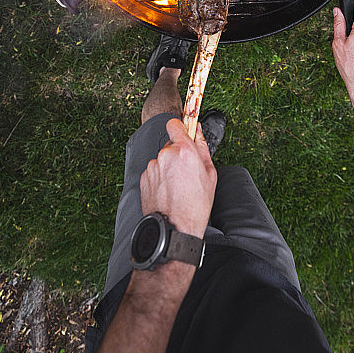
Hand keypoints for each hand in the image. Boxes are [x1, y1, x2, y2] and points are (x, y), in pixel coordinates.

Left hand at [140, 118, 216, 237]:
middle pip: (170, 145)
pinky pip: (154, 172)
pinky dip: (159, 178)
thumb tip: (197, 130)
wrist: (175, 229)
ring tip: (177, 187)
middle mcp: (165, 155)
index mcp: (183, 150)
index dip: (180, 127)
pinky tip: (168, 192)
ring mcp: (152, 167)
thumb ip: (202, 147)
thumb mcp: (209, 174)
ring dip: (168, 168)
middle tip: (186, 172)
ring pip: (162, 160)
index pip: (175, 124)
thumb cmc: (196, 204)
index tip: (184, 133)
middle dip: (177, 154)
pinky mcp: (143, 179)